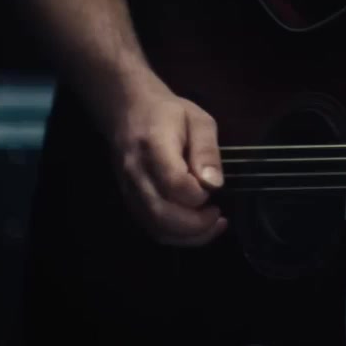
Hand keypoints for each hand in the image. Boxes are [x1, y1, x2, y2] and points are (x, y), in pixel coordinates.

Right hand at [103, 70, 227, 245]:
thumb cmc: (168, 112)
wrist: (127, 109)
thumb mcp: (198, 119)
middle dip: (195, 225)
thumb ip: (207, 150)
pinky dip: (175, 235)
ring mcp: (129, 189)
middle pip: (161, 213)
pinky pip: (150, 227)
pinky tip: (194, 228)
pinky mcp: (129, 200)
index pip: (174, 183)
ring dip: (187, 236)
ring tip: (212, 225)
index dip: (198, 195)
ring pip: (154, 227)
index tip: (214, 188)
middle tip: (218, 215)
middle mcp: (137, 172)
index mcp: (155, 146)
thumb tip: (214, 185)